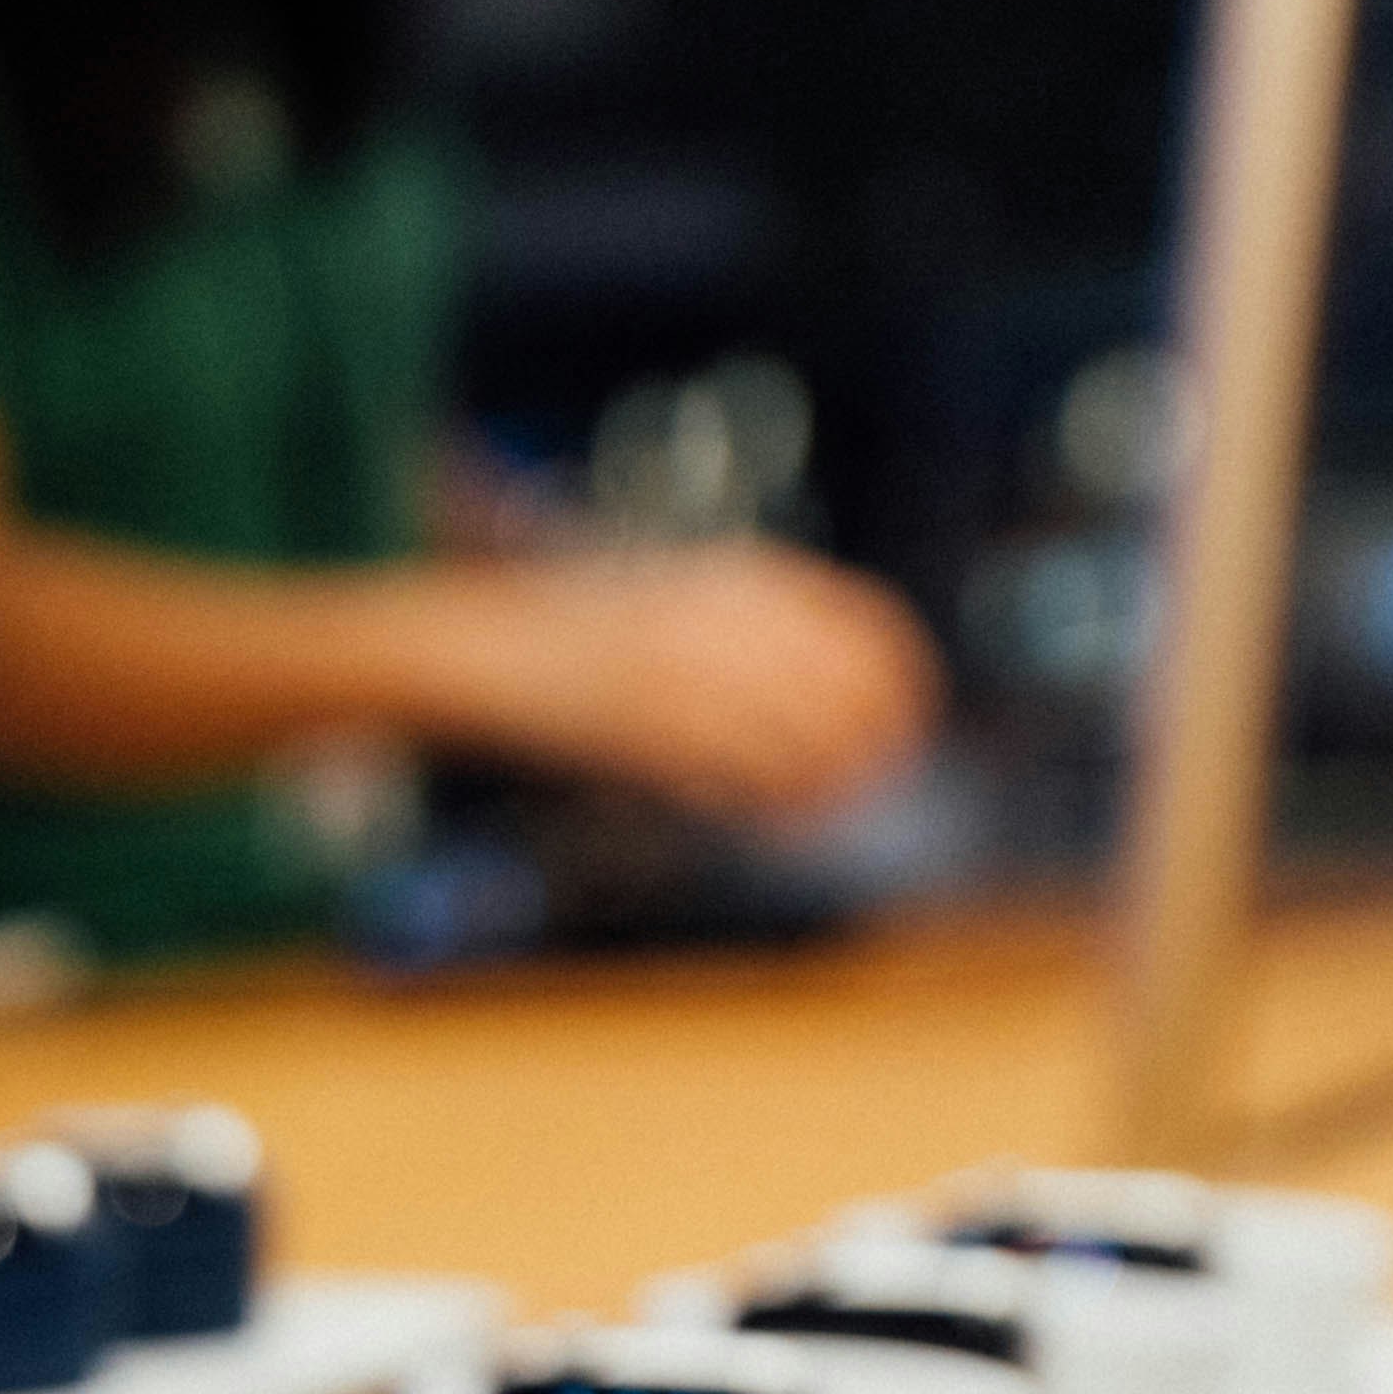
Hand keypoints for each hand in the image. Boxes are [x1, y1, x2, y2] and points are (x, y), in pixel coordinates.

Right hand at [426, 545, 941, 828]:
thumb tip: (838, 680)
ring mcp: (690, 671)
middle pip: (851, 685)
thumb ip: (755, 621)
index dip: (903, 678)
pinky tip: (775, 819)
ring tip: (825, 807)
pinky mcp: (652, 726)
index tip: (906, 719)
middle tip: (875, 777)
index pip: (867, 622)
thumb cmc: (585, 629)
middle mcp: (727, 616)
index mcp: (741, 573)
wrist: (486, 642)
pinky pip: (745, 774)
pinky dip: (773, 803)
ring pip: (808, 738)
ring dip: (829, 783)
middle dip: (877, 740)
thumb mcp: (682, 593)